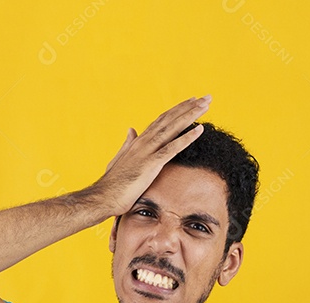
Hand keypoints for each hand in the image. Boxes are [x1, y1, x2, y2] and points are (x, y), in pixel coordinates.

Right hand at [89, 95, 211, 216]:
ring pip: (173, 128)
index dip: (177, 110)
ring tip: (206, 105)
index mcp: (138, 141)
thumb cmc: (112, 184)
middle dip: (189, 107)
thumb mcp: (120, 160)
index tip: (191, 101)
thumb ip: (127, 144)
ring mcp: (147, 151)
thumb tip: (131, 129)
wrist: (103, 197)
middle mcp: (144, 141)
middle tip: (206, 97)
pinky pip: (172, 148)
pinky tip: (200, 129)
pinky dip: (187, 138)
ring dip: (191, 115)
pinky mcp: (151, 164)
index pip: (161, 120)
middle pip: (170, 119)